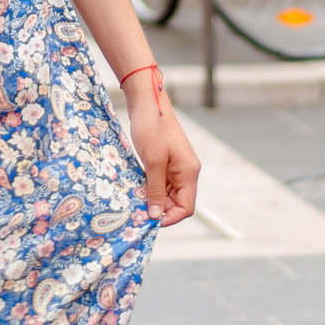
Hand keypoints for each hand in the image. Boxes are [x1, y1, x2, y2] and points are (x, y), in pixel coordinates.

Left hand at [128, 100, 201, 225]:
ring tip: (136, 201)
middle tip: (138, 212)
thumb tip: (156, 215)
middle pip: (178, 202)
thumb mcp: (153, 162)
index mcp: (189, 172)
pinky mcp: (167, 161)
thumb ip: (156, 190)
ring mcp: (177, 166)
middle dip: (160, 209)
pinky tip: (138, 189)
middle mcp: (186, 171)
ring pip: (169, 194)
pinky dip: (151, 188)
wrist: (148, 103)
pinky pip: (162, 182)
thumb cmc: (152, 129)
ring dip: (154, 199)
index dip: (170, 218)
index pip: (186, 207)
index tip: (150, 221)